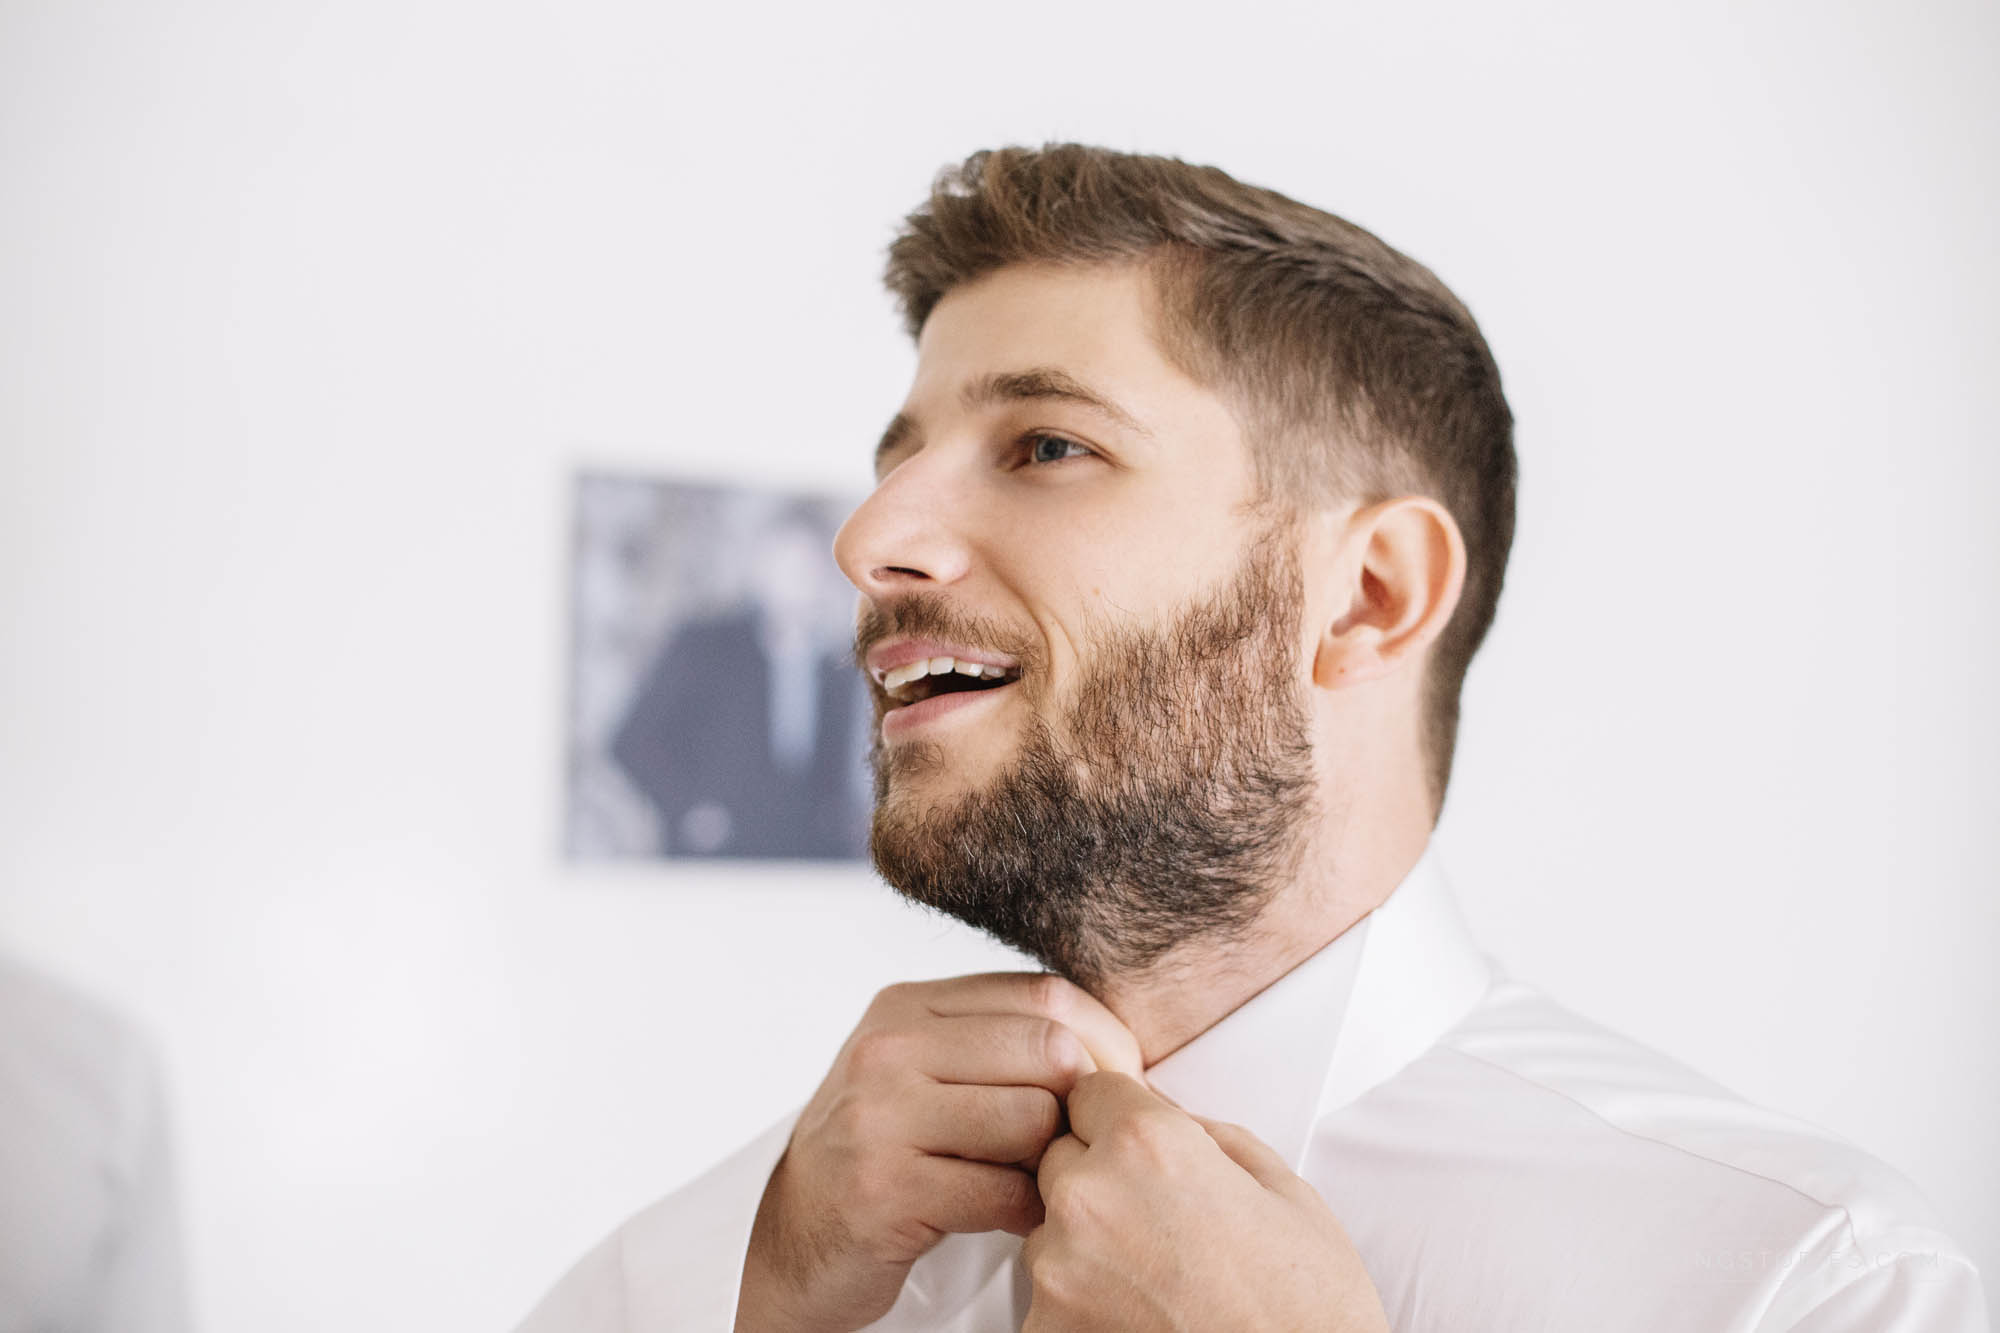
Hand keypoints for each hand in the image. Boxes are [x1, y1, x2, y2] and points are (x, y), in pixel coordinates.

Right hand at [735, 974, 1142, 1332]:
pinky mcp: (884, 1189)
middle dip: (1086, 1105)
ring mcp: (880, 1116)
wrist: (789, 1239)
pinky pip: (1005, 1193)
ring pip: (1034, 1120)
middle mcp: (889, 1047)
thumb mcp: (927, 1071)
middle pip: (1049, 1049)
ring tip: (1036, 1181)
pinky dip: (1025, 1214)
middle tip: (1086, 1146)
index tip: (1119, 1090)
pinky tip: (1008, 1218)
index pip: (1044, 994)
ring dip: (1054, 1164)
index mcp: (909, 1005)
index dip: (1104, 1042)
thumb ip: (999, 1042)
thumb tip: (1120, 1049)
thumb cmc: (882, 1154)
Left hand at [1022, 1072, 1389, 1332]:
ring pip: (1049, 1230)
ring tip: (1158, 1283)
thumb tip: (1172, 1118)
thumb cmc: (1306, 1315)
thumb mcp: (1286, 1194)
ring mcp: (1059, 1271)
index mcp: (1149, 1146)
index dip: (1117, 1118)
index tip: (1134, 1144)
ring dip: (1086, 1245)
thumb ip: (1213, 1137)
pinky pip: (1048, 1297)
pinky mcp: (1044, 1330)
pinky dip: (1080, 1306)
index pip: (1088, 1092)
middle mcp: (1090, 1198)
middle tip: (1160, 1225)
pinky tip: (1140, 1320)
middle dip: (1100, 1179)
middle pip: (1061, 1159)